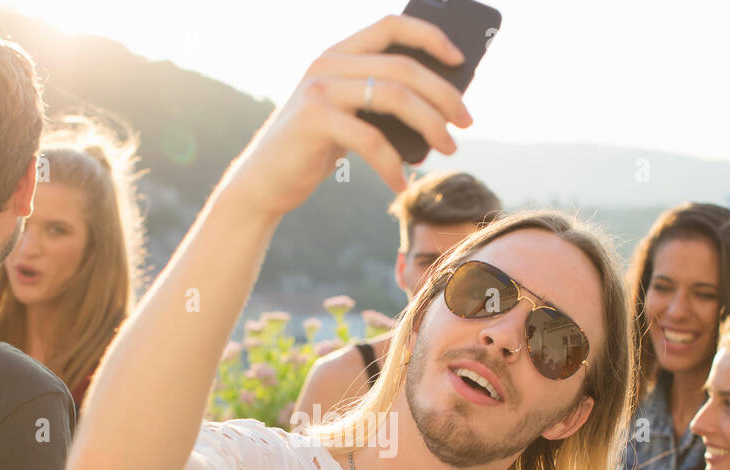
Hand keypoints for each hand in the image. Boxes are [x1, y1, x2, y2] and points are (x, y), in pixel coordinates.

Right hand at [221, 14, 472, 216]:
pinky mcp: (315, 121)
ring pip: (394, 97)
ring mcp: (319, 89)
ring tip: (448, 148)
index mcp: (337, 54)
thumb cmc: (312, 151)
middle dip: (444, 94)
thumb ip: (378, 102)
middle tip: (467, 121)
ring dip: (430, 124)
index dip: (430, 36)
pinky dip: (392, 164)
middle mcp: (327, 63)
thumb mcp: (347, 117)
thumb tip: (439, 107)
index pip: (391, 25)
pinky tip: (400, 183)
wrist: (262, 183)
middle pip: (403, 67)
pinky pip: (371, 139)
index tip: (461, 59)